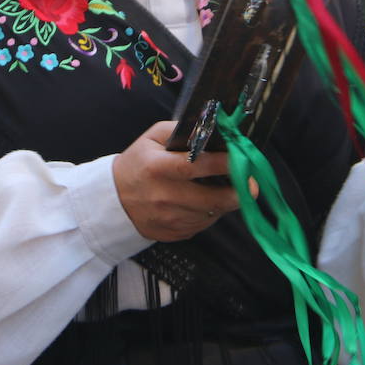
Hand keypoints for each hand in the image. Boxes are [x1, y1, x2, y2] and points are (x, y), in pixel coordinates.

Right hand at [113, 121, 250, 242]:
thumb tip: (211, 130)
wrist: (113, 200)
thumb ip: (179, 130)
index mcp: (156, 168)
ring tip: (225, 189)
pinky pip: (201, 225)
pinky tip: (204, 202)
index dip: (221, 163)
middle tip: (251, 186)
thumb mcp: (151, 138)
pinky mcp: (172, 234)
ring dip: (222, 202)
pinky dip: (208, 214)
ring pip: (209, 214)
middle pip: (209, 199)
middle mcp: (162, 196)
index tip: (240, 159)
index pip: (193, 166)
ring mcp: (168, 219)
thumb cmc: (137, 164)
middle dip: (235, 193)